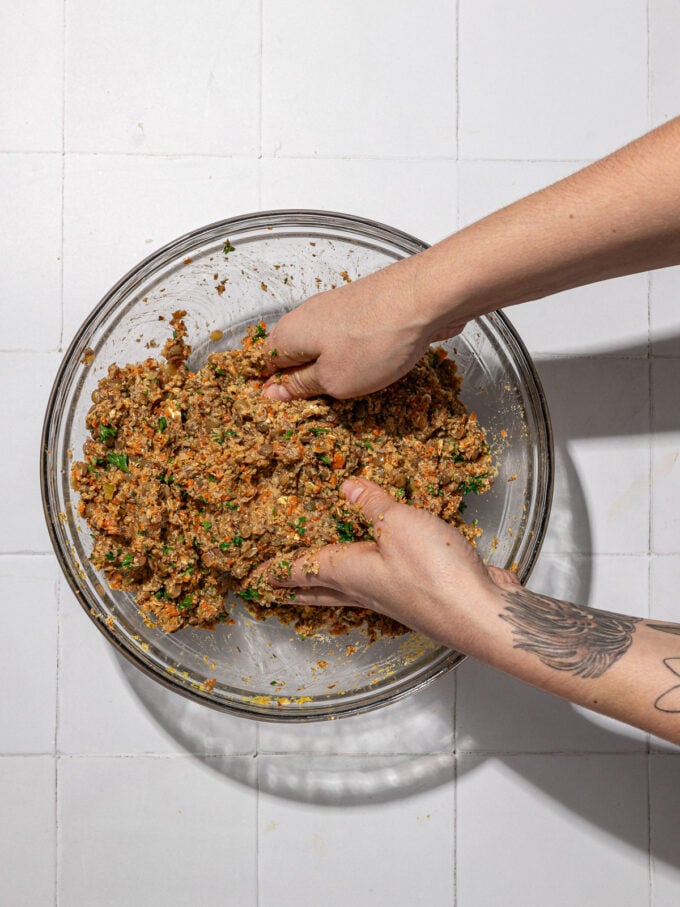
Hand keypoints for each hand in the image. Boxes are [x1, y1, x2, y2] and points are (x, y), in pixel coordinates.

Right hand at [261, 254, 466, 400]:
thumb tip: (275, 392)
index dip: (269, 388)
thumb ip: (302, 387)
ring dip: (332, 372)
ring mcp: (338, 311)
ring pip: (324, 349)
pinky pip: (349, 341)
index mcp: (289, 334)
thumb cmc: (375, 340)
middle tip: (319, 407)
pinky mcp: (364, 311)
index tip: (280, 410)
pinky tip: (372, 373)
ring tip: (349, 394)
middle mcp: (308, 317)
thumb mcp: (332, 380)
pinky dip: (355, 359)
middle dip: (303, 381)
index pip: (263, 363)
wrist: (425, 299)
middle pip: (294, 354)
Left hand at [266, 478, 519, 648]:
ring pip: (349, 591)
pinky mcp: (419, 596)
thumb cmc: (435, 574)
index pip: (303, 569)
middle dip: (297, 587)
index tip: (257, 576)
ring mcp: (392, 598)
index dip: (278, 569)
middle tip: (276, 589)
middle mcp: (365, 589)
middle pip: (321, 589)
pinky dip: (369, 579)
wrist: (481, 614)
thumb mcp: (398, 524)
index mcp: (350, 572)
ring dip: (328, 586)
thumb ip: (373, 505)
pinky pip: (383, 587)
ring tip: (318, 581)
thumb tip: (347, 487)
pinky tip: (380, 574)